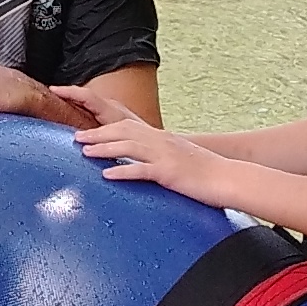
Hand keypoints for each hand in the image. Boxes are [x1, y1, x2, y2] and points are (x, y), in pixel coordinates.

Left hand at [74, 107, 219, 197]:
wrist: (230, 178)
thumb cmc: (206, 173)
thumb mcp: (179, 160)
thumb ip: (159, 159)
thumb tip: (143, 166)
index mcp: (162, 139)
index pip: (128, 127)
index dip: (105, 128)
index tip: (86, 132)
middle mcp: (161, 143)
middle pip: (123, 132)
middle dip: (98, 134)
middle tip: (76, 138)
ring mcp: (165, 156)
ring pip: (129, 147)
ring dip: (104, 149)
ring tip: (85, 153)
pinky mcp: (170, 173)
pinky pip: (142, 170)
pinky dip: (123, 171)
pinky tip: (107, 175)